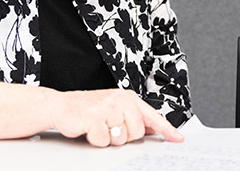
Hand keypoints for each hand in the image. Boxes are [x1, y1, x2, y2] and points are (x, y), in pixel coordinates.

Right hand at [48, 89, 183, 146]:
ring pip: (121, 138)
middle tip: (109, 127)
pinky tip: (90, 129)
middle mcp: (120, 101)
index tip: (178, 138)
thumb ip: (133, 117)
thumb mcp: (114, 108)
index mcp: (128, 98)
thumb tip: (152, 128)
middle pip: (137, 132)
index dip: (166, 129)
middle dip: (124, 136)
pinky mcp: (95, 118)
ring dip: (109, 138)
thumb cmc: (88, 109)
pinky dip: (96, 140)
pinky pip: (104, 141)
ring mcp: (107, 108)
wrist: (61, 106)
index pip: (152, 116)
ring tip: (99, 127)